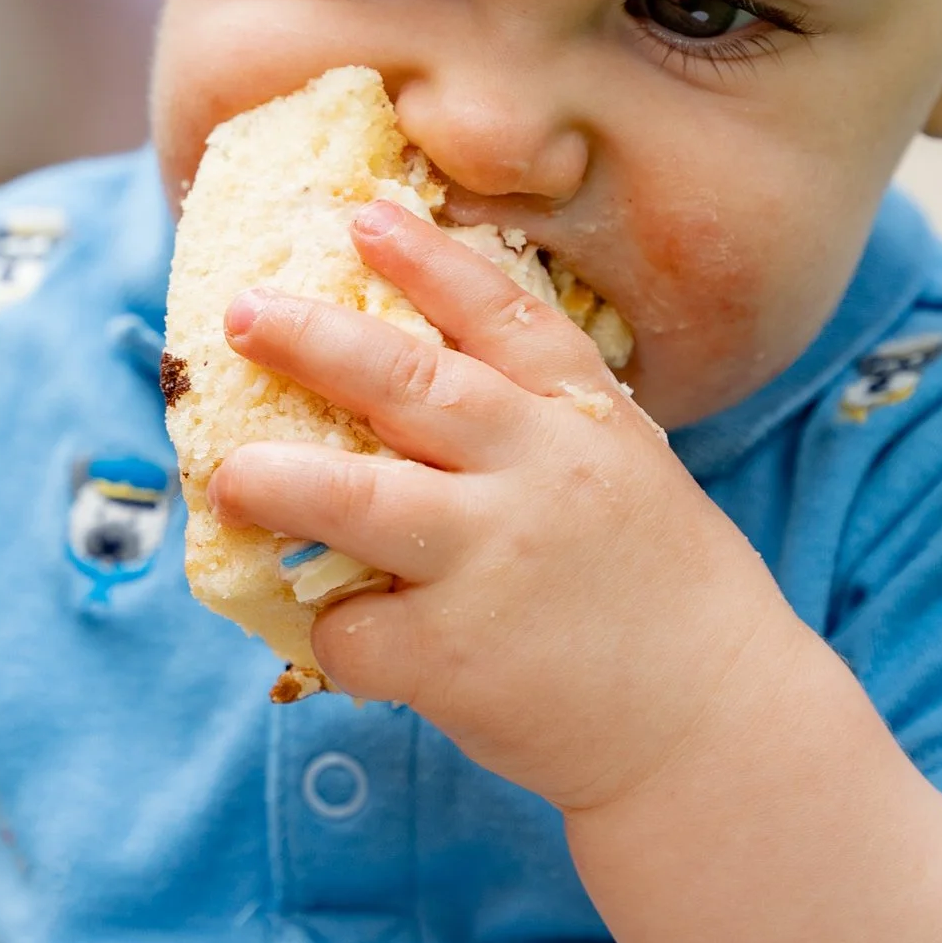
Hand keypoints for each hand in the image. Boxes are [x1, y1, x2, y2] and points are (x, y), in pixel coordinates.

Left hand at [208, 204, 797, 813]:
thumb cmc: (660, 597)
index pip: (500, 315)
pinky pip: (353, 628)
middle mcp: (539, 474)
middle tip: (242, 314)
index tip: (363, 215)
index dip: (427, 260)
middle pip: (407, 382)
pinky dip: (334, 632)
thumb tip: (420, 389)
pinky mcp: (455, 653)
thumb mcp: (627, 477)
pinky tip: (346, 639)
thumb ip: (542, 430)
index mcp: (585, 422)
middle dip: (312, 341)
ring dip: (275, 481)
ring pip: (353, 499)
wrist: (715, 727)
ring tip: (227, 478)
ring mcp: (493, 561)